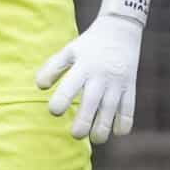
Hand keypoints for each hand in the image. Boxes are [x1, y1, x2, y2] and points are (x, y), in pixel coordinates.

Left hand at [35, 0, 150, 142]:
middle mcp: (100, 76)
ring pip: (111, 111)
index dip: (61, 102)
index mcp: (83, 66)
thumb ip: (53, 67)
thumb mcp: (69, 51)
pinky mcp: (130, 87)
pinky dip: (124, 124)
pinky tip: (115, 131)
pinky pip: (129, 110)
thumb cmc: (90, 45)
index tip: (55, 111)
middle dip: (83, 123)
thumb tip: (40, 87)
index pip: (70, 86)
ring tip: (95, 139)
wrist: (121, 30)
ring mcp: (117, 83)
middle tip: (75, 135)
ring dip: (103, 129)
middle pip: (91, 104)